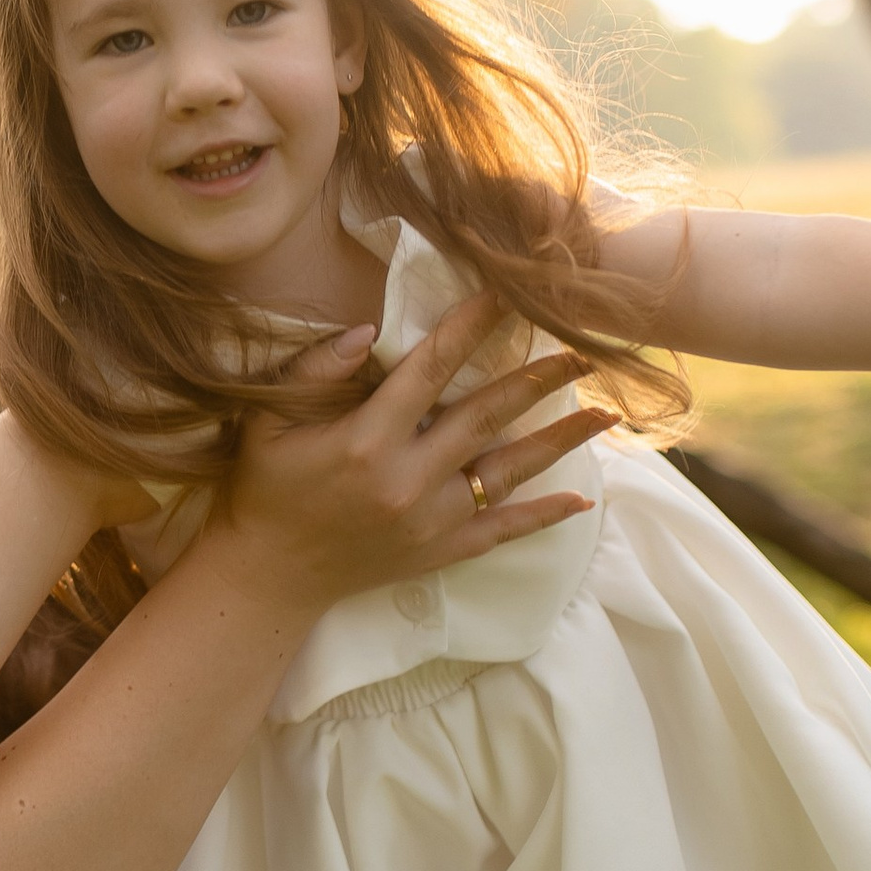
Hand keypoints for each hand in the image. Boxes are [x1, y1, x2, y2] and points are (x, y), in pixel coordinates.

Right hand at [219, 293, 613, 610]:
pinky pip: (502, 531)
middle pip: (486, 416)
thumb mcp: (267, 421)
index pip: (432, 369)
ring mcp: (430, 520)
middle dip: (537, 378)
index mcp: (365, 440)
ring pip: (508, 471)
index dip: (472, 327)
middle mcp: (407, 480)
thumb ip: (313, 371)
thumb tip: (368, 330)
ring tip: (604, 413)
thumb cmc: (266, 488)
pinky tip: (583, 500)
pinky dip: (543, 516)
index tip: (507, 295)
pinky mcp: (439, 552)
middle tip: (580, 348)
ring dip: (559, 441)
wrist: (270, 575)